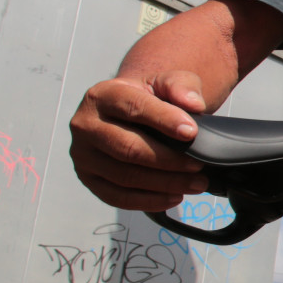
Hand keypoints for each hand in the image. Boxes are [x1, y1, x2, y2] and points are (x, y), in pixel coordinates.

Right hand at [68, 71, 210, 211]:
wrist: (125, 112)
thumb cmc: (146, 98)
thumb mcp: (164, 82)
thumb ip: (180, 86)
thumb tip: (193, 104)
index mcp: (102, 96)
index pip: (134, 108)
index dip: (165, 121)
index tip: (192, 133)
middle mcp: (86, 125)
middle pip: (128, 148)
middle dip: (169, 161)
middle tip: (199, 166)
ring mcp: (83, 154)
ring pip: (124, 176)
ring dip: (164, 184)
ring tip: (195, 184)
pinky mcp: (88, 178)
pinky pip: (117, 196)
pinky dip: (148, 201)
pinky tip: (173, 197)